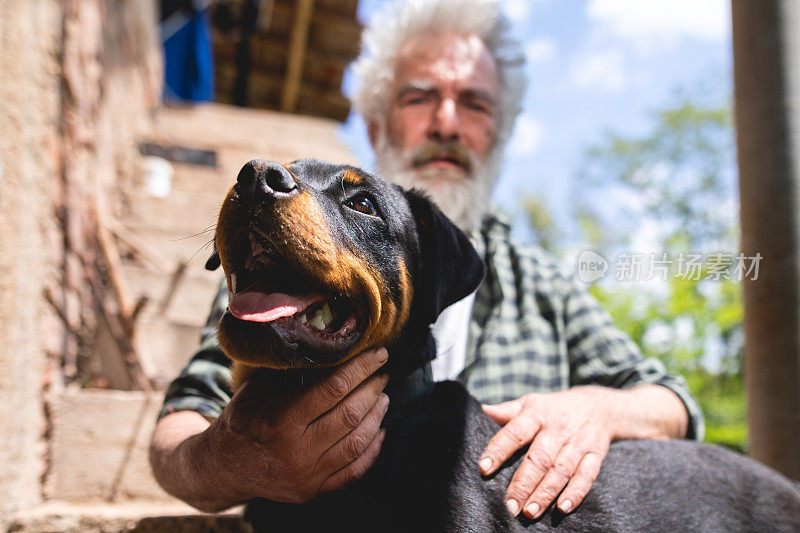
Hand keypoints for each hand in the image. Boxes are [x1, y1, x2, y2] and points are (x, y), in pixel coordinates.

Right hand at [189, 348, 390, 506]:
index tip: (378, 353)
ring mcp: (306, 476)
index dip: (360, 368)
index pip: (333, 389)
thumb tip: (327, 346)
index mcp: (280, 421)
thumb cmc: (240, 422)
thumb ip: (288, 374)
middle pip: (350, 415)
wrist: (221, 469)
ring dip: (377, 417)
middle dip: (372, 389)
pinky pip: (354, 472)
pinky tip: (380, 430)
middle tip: (382, 373)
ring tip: (383, 396)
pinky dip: (372, 450)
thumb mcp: (254, 391)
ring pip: (357, 443)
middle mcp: (295, 452)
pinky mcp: (313, 492)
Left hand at [479, 386, 613, 519]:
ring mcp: (578, 443)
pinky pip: (587, 476)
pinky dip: (576, 493)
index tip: (484, 468)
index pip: (516, 432)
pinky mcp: (595, 455)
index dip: (499, 449)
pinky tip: (563, 508)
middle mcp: (557, 429)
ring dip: (546, 493)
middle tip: (510, 505)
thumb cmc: (553, 408)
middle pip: (539, 458)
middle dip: (524, 483)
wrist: (598, 405)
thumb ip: (505, 411)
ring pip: (561, 470)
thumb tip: (480, 411)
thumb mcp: (529, 403)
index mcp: (536, 414)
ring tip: (530, 512)